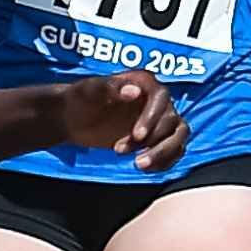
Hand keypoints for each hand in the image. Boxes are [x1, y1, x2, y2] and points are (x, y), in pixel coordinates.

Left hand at [66, 70, 185, 173]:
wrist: (73, 117)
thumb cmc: (80, 98)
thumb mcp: (90, 90)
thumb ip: (110, 87)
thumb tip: (134, 92)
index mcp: (144, 82)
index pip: (161, 98)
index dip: (152, 118)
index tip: (137, 136)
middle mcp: (156, 99)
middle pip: (173, 121)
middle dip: (155, 143)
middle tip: (131, 157)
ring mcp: (159, 119)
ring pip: (178, 136)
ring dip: (163, 153)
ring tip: (139, 165)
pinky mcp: (157, 137)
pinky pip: (174, 149)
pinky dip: (164, 161)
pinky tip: (146, 168)